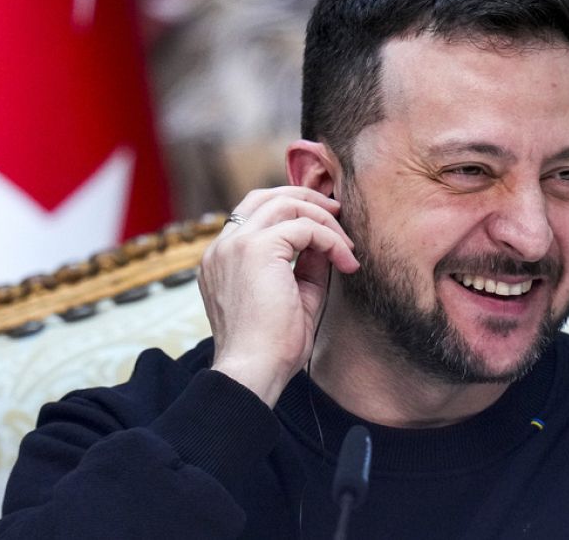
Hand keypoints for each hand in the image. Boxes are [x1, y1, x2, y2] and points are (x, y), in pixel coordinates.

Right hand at [198, 186, 358, 406]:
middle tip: (338, 213)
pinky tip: (346, 262)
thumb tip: (325, 241)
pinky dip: (331, 240)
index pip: (254, 214)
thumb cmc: (270, 348)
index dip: (292, 211)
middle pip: (266, 196)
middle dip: (307, 199)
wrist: (253, 372)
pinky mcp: (255, 249)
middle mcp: (222, 247)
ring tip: (347, 246)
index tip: (324, 227)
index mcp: (221, 259)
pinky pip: (303, 227)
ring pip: (286, 204)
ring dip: (323, 220)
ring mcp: (235, 245)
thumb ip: (303, 266)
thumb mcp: (290, 296)